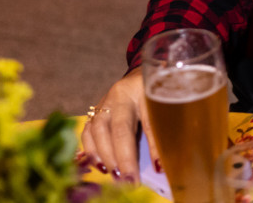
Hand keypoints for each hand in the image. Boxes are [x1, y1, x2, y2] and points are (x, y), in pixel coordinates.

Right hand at [79, 68, 157, 183]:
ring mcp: (103, 103)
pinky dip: (90, 149)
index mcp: (137, 92)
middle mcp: (116, 97)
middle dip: (118, 157)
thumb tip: (161, 166)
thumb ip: (161, 131)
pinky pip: (87, 131)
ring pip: (95, 130)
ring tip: (111, 173)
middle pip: (112, 129)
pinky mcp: (95, 111)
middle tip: (125, 180)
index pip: (135, 125)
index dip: (138, 152)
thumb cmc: (157, 89)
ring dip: (102, 155)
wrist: (142, 72)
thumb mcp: (165, 103)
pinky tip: (98, 164)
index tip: (143, 173)